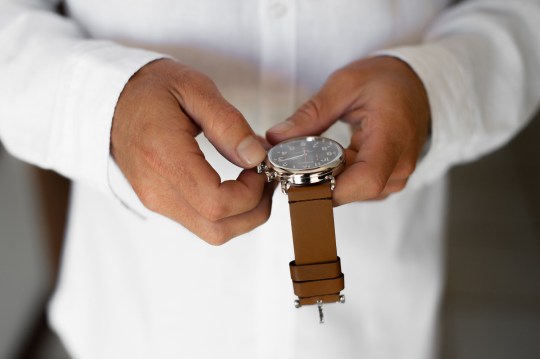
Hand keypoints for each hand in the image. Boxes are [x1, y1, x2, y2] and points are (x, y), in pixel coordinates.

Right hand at [111, 59, 270, 244]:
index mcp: (164, 157)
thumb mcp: (194, 88)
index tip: (260, 167)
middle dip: (255, 210)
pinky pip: (201, 222)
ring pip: (212, 232)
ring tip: (255, 180)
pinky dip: (227, 212)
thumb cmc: (150, 89)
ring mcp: (155, 200)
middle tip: (267, 177)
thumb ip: (228, 124)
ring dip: (243, 214)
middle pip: (218, 229)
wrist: (110, 100)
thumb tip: (255, 157)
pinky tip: (236, 185)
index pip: (216, 203)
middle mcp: (156, 189)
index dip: (250, 193)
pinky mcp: (160, 202)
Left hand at [266, 56, 430, 204]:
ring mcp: (393, 177)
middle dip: (315, 182)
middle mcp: (398, 166)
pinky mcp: (385, 182)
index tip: (296, 177)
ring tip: (302, 159)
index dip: (330, 187)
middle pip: (352, 191)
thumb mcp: (345, 85)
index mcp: (392, 137)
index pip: (366, 180)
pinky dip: (334, 178)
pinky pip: (355, 189)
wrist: (416, 88)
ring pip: (350, 193)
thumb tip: (276, 138)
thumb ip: (311, 114)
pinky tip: (320, 162)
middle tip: (285, 165)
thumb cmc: (385, 82)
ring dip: (323, 181)